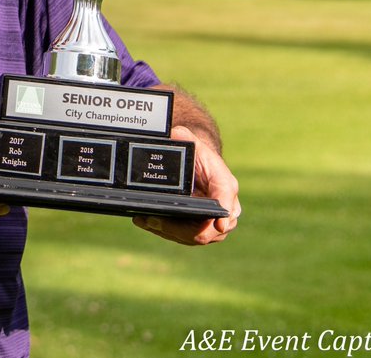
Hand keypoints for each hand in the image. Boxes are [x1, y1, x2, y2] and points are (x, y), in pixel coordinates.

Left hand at [133, 125, 240, 244]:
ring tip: (144, 219)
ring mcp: (215, 223)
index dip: (223, 215)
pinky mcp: (202, 230)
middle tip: (153, 219)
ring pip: (195, 237)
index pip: (226, 202)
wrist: (200, 167)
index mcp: (225, 185)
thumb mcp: (193, 142)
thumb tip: (175, 133)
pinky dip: (165, 231)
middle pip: (208, 229)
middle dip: (179, 228)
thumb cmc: (198, 156)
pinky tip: (146, 222)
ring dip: (168, 231)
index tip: (219, 225)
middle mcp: (227, 208)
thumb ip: (185, 137)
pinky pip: (185, 237)